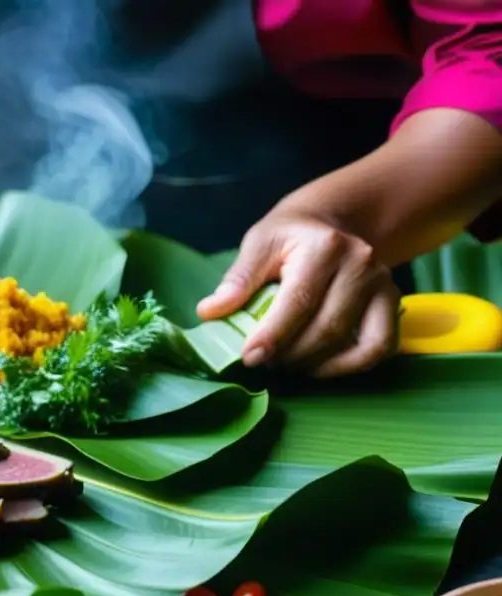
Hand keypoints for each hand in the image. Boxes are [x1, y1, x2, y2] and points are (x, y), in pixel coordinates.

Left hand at [196, 211, 399, 377]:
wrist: (333, 222)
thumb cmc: (289, 237)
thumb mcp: (258, 244)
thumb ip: (238, 279)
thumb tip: (209, 312)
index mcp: (325, 246)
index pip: (298, 301)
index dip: (272, 335)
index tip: (249, 358)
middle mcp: (361, 264)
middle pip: (326, 328)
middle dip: (290, 355)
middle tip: (263, 362)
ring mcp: (383, 284)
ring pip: (352, 344)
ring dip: (314, 365)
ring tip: (286, 364)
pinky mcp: (393, 303)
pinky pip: (378, 348)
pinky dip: (348, 367)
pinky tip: (318, 366)